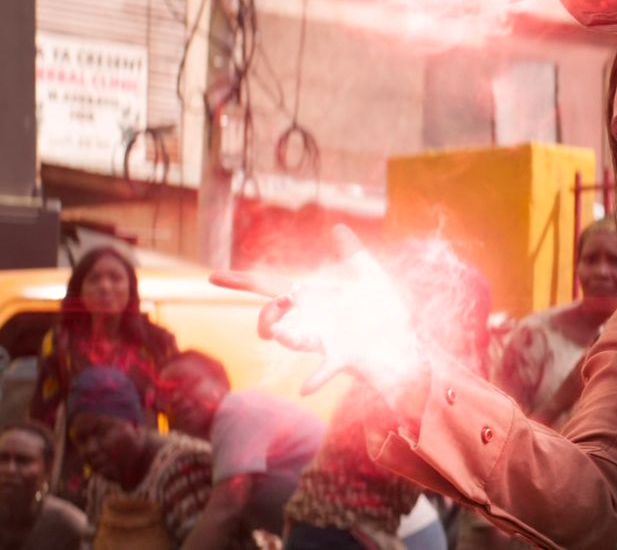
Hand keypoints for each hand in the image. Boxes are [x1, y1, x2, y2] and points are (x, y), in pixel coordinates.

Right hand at [211, 225, 423, 397]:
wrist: (403, 340)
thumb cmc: (384, 309)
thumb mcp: (368, 274)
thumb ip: (352, 252)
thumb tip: (338, 228)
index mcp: (314, 298)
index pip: (271, 287)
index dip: (242, 281)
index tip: (213, 277)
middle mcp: (312, 320)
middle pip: (273, 318)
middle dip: (267, 315)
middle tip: (281, 310)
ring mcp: (325, 341)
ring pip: (294, 340)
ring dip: (285, 336)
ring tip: (278, 333)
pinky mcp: (343, 358)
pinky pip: (324, 370)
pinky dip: (315, 379)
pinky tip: (305, 387)